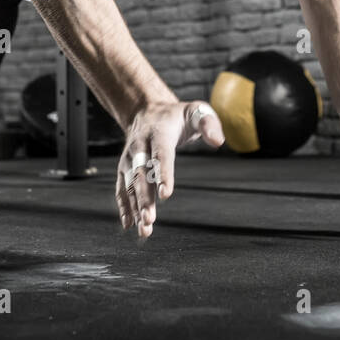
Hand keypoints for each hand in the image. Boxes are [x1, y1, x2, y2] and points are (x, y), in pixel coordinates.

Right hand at [116, 99, 223, 238]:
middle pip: (140, 174)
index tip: (166, 195)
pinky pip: (122, 188)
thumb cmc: (176, 116)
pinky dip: (124, 206)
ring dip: (135, 207)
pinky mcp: (124, 168)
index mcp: (158, 132)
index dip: (163, 174)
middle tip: (149, 219)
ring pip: (130, 185)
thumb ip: (209, 124)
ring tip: (144, 229)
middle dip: (144, 198)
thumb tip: (218, 142)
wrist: (146, 110)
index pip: (160, 155)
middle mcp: (139, 146)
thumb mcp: (196, 111)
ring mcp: (129, 158)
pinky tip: (129, 224)